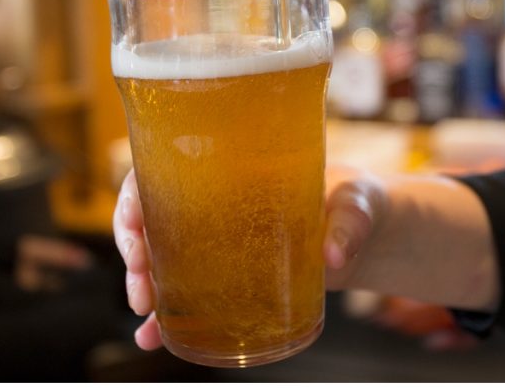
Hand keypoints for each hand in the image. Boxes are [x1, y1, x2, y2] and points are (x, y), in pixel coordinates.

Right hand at [112, 165, 388, 350]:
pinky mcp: (231, 274)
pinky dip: (166, 316)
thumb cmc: (357, 202)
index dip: (136, 197)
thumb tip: (332, 255)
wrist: (370, 235)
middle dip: (134, 252)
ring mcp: (220, 241)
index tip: (135, 227)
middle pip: (152, 218)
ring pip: (160, 255)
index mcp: (231, 169)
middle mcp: (216, 203)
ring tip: (145, 312)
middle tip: (142, 287)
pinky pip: (187, 292)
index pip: (163, 171)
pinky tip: (153, 336)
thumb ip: (349, 223)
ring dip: (142, 283)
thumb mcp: (356, 202)